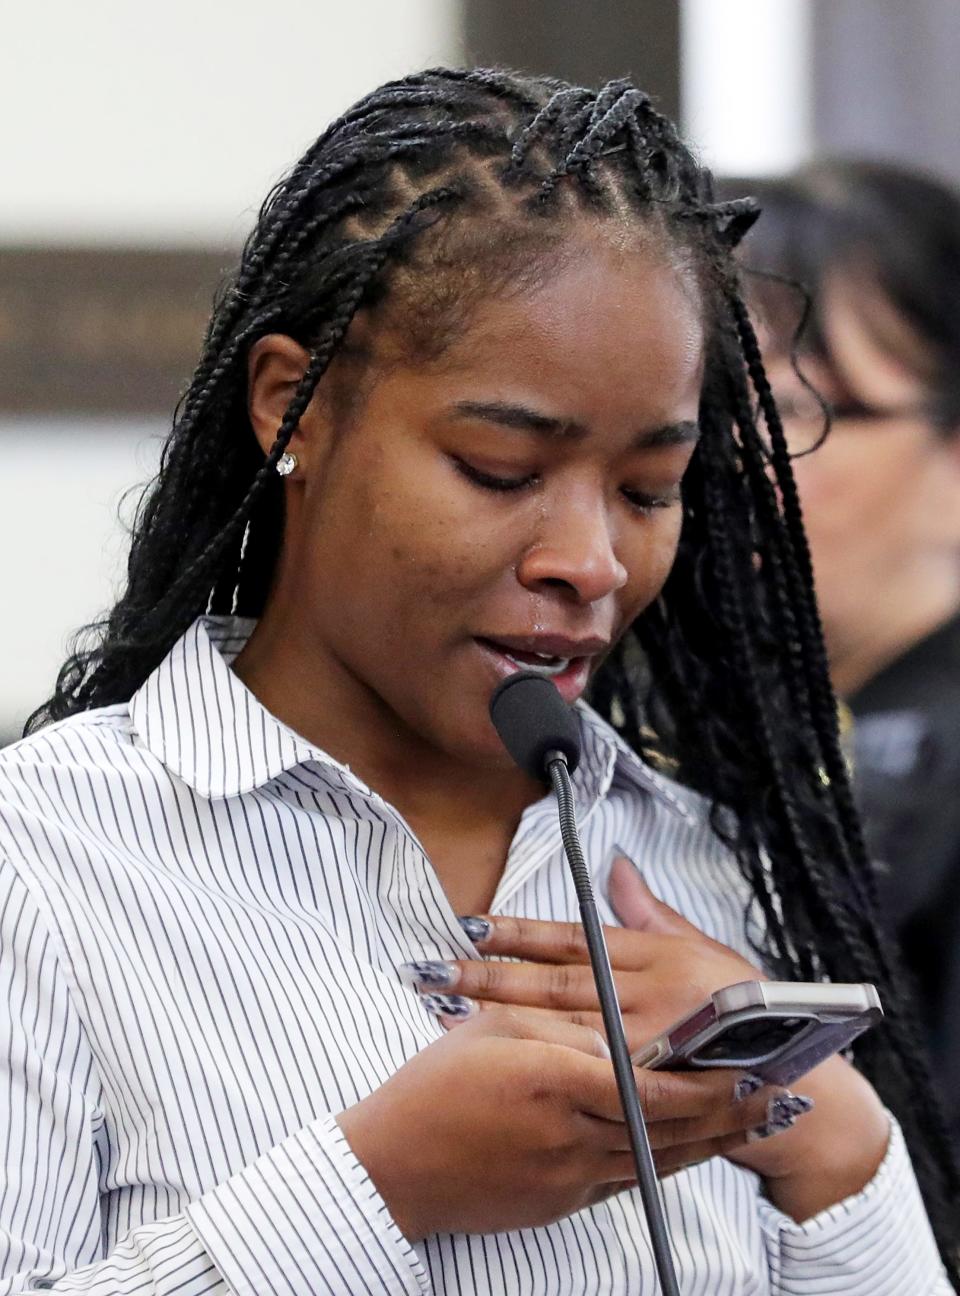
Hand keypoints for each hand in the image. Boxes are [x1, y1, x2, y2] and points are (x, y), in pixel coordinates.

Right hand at [336, 1006, 793, 1240]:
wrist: (394, 1167)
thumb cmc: (435, 1088)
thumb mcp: (494, 1029)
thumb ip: (561, 1026)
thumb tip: (616, 1036)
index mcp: (555, 1080)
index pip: (651, 1085)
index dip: (703, 1081)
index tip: (741, 1067)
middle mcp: (570, 1134)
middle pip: (667, 1127)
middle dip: (724, 1113)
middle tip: (768, 1097)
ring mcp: (567, 1176)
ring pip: (656, 1159)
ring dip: (707, 1142)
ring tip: (745, 1124)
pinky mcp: (560, 1202)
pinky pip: (627, 1181)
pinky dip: (664, 1164)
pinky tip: (684, 1150)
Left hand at [399, 858, 888, 1217]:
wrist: (793, 1083)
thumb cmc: (747, 1010)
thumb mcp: (703, 949)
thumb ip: (650, 912)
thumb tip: (616, 868)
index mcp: (654, 956)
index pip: (571, 939)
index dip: (518, 933)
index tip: (468, 925)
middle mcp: (645, 997)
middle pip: (551, 984)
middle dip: (486, 976)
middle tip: (430, 968)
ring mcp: (644, 1048)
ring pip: (555, 1029)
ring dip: (497, 1021)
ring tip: (444, 1010)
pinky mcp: (647, 1092)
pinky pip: (581, 1079)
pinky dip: (537, 1069)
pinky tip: (496, 1064)